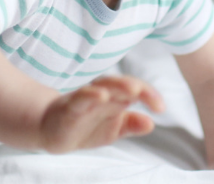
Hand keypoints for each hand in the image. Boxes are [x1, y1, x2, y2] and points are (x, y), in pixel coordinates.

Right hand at [39, 75, 164, 153]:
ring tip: (132, 90)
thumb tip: (151, 123)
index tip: (161, 107)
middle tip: (145, 93)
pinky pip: (81, 98)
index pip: (135, 89)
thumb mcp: (113, 130)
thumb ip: (131, 125)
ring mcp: (86, 98)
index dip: (149, 94)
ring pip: (102, 86)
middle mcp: (102, 93)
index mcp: (116, 97)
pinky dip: (91, 95)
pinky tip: (101, 96)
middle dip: (135, 85)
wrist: (52, 130)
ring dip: (118, 86)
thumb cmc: (86, 126)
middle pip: (121, 83)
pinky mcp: (70, 107)